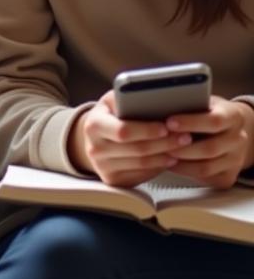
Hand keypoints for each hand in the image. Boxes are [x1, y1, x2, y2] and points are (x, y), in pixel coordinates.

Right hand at [68, 91, 192, 186]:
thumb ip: (129, 97)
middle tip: (185, 136)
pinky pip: (142, 175)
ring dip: (166, 155)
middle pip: (138, 149)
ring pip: (143, 164)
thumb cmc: (111, 114)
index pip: (123, 131)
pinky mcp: (113, 180)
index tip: (167, 126)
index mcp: (93, 125)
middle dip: (165, 143)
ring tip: (182, 146)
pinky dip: (159, 166)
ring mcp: (102, 167)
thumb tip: (158, 97)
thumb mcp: (114, 100)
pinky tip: (170, 157)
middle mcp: (94, 148)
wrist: (95, 136)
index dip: (147, 130)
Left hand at [163, 97, 253, 188]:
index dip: (190, 123)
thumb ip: (189, 105)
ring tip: (161, 154)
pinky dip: (185, 172)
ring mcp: (235, 160)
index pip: (214, 121)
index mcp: (233, 117)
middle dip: (181, 147)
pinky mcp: (228, 177)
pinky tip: (170, 163)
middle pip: (210, 149)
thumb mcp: (202, 102)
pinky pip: (205, 178)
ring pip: (206, 167)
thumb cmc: (207, 113)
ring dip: (180, 162)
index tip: (169, 122)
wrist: (230, 131)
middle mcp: (238, 140)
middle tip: (160, 142)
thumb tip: (160, 106)